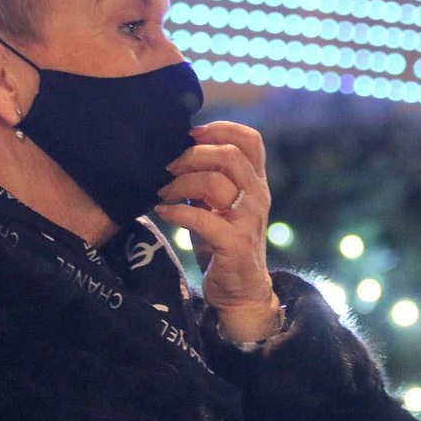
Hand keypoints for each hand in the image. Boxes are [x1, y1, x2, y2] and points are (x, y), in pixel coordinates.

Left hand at [153, 121, 281, 341]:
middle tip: (169, 167)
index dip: (221, 129)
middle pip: (230, 155)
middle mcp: (257, 196)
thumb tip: (177, 154)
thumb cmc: (224, 243)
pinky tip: (164, 212)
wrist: (241, 291)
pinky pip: (202, 219)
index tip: (191, 135)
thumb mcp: (218, 206)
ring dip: (181, 183)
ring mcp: (248, 219)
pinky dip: (177, 212)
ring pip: (215, 182)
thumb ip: (207, 181)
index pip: (251, 140)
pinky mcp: (234, 244)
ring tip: (164, 192)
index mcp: (255, 183)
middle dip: (193, 155)